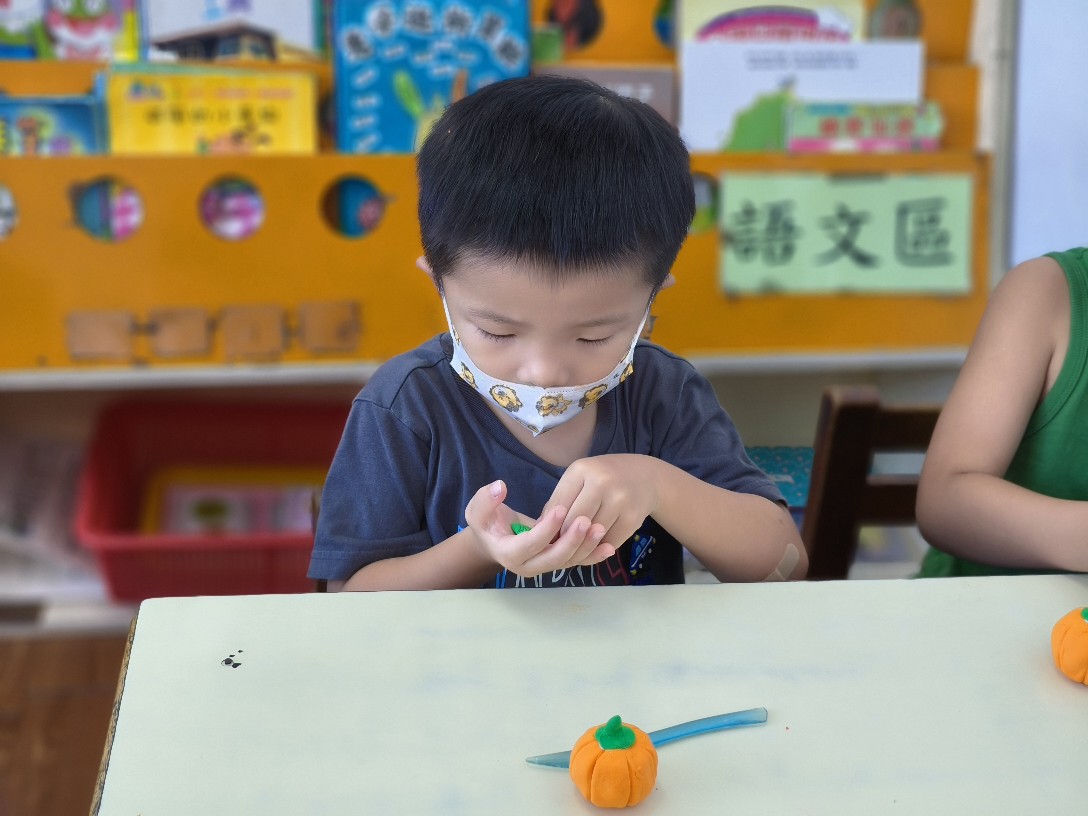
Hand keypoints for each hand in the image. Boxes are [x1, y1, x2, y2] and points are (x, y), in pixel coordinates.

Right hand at [464, 480, 613, 576]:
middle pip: (553, 559)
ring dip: (586, 548)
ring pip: (568, 562)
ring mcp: (544, 566)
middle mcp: (528, 566)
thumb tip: (499, 487)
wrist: (494, 538)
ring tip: (601, 529)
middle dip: (571, 542)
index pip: (529, 544)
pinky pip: (576, 561)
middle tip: (586, 521)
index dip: (546, 529)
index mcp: (508, 554)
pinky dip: (592, 555)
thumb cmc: (487, 522)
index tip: (560, 509)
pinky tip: (608, 545)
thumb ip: (486, 499)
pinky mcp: (556, 562)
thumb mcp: (477, 510)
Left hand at [544, 454, 660, 549]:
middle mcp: (602, 482)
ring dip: (582, 546)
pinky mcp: (633, 518)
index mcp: (582, 469)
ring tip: (575, 548)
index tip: (546, 537)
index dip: (550, 526)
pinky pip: (608, 542)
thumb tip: (539, 530)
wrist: (645, 476)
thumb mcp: (580, 478)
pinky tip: (595, 546)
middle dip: (564, 538)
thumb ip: (560, 500)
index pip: (558, 505)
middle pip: (573, 522)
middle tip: (559, 547)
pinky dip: (599, 548)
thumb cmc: (604, 478)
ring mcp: (620, 500)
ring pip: (591, 535)